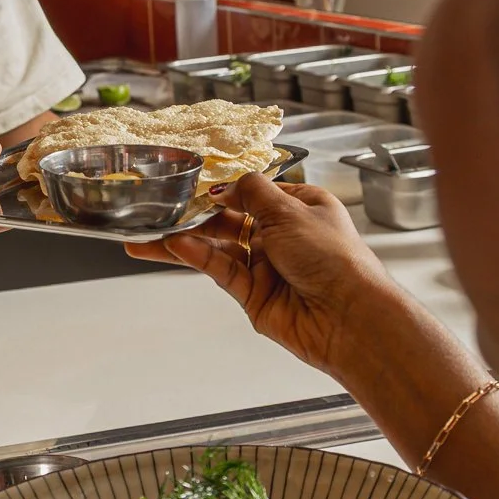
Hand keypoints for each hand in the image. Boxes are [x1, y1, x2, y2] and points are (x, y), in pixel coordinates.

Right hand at [125, 170, 393, 375]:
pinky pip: (220, 270)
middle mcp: (282, 236)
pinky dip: (198, 257)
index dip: (224, 188)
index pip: (253, 192)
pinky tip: (176, 246)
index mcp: (300, 208)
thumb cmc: (335, 259)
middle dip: (194, 216)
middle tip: (159, 210)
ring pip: (217, 247)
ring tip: (149, 235)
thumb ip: (252, 193)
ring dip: (185, 239)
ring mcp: (266, 266)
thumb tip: (227, 184)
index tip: (192, 182)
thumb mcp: (291, 210)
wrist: (348, 316)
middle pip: (229, 220)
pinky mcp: (253, 295)